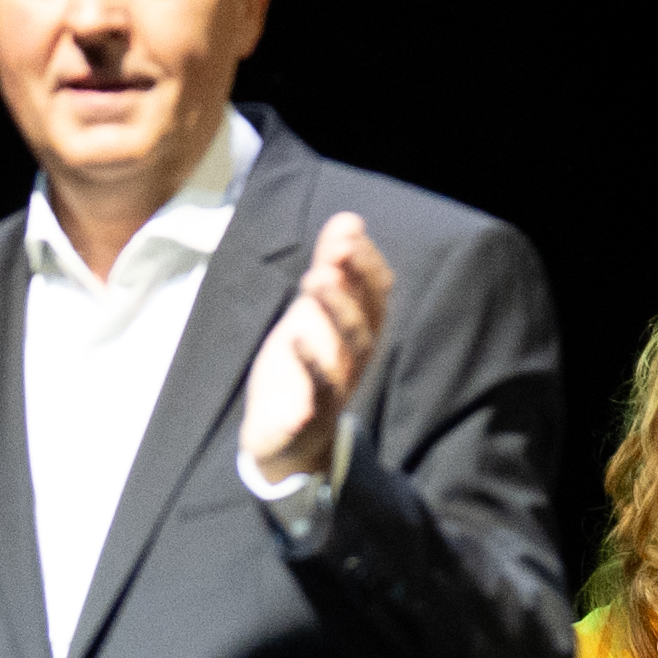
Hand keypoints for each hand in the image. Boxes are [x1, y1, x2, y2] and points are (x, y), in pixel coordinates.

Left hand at [234, 209, 398, 489]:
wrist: (280, 438)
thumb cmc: (302, 368)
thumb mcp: (312, 314)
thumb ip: (330, 270)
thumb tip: (348, 220)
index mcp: (359, 333)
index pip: (376, 295)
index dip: (366, 264)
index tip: (349, 232)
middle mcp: (355, 360)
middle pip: (366, 321)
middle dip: (352, 285)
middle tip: (333, 253)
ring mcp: (337, 390)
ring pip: (348, 353)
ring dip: (335, 315)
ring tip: (315, 279)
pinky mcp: (310, 418)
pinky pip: (318, 395)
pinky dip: (310, 369)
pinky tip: (295, 340)